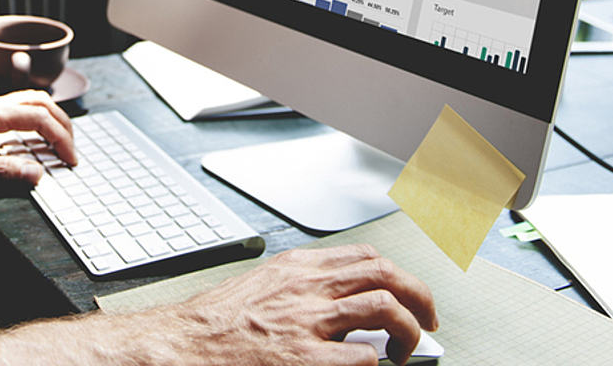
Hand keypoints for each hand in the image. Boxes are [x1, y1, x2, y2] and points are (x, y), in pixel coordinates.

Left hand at [0, 92, 75, 183]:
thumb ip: (0, 171)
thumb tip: (36, 173)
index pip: (38, 117)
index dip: (60, 138)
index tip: (70, 160)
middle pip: (41, 103)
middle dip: (64, 126)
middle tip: (73, 154)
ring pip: (32, 102)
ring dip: (52, 120)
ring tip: (61, 146)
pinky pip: (20, 109)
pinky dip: (38, 121)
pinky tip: (37, 141)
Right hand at [170, 243, 436, 365]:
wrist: (184, 346)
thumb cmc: (216, 324)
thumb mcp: (262, 288)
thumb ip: (302, 288)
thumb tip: (342, 301)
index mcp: (297, 269)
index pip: (365, 257)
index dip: (396, 276)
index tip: (407, 294)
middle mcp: (308, 288)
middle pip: (385, 275)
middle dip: (418, 297)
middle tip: (428, 322)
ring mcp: (309, 323)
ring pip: (385, 308)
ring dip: (409, 333)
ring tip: (408, 352)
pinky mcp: (306, 361)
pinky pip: (365, 358)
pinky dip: (376, 365)